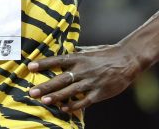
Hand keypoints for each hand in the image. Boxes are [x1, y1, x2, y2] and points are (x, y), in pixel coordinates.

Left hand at [27, 44, 143, 112]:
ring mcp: (91, 82)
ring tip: (44, 101)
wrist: (127, 59)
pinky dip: (73, 105)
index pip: (57, 60)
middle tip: (31, 92)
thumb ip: (75, 54)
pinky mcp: (99, 92)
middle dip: (45, 86)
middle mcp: (82, 70)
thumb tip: (62, 52)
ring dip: (56, 97)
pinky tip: (64, 109)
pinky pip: (84, 101)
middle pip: (60, 79)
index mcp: (79, 58)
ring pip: (70, 91)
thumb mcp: (89, 50)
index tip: (30, 66)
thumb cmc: (106, 53)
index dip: (43, 64)